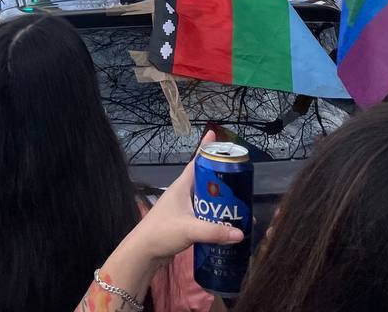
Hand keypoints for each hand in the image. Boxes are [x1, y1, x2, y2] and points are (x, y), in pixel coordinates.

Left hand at [117, 131, 243, 269]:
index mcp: (182, 186)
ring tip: (241, 208)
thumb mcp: (189, 229)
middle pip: (207, 181)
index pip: (197, 162)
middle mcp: (184, 193)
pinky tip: (228, 226)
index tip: (216, 135)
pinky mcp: (186, 222)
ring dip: (222, 201)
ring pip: (208, 199)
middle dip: (224, 180)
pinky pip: (206, 214)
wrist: (144, 252)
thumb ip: (214, 232)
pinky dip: (217, 216)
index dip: (206, 148)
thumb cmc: (161, 232)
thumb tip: (241, 232)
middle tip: (243, 183)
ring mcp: (184, 208)